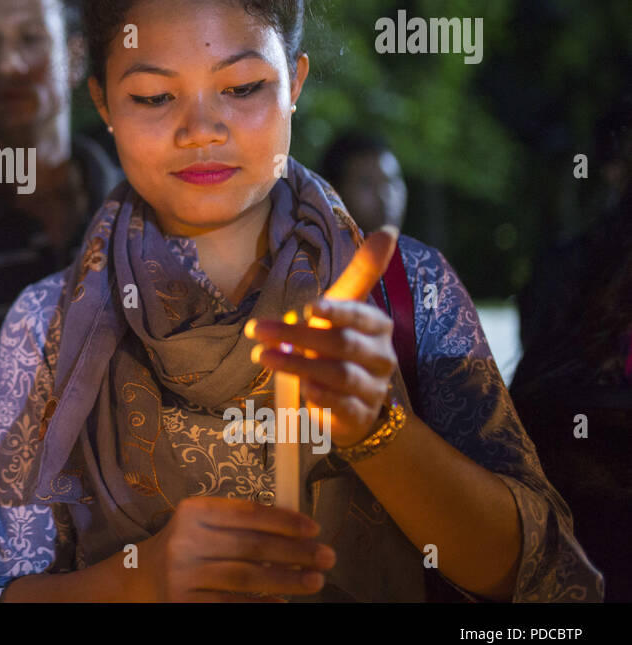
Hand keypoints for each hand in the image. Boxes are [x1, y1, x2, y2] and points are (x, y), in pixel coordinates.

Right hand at [139, 495, 334, 600]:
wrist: (142, 578)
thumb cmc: (188, 547)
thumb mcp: (205, 524)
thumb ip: (241, 523)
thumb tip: (297, 530)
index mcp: (194, 512)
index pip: (247, 513)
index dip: (284, 520)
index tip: (314, 528)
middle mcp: (186, 541)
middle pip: (250, 546)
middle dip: (295, 552)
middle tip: (327, 556)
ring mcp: (183, 575)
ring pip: (245, 578)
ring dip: (286, 580)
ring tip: (315, 581)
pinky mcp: (185, 603)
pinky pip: (231, 605)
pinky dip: (261, 605)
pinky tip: (283, 604)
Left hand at [245, 227, 399, 447]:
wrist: (357, 405)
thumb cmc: (342, 346)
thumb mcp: (348, 309)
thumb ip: (364, 272)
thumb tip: (389, 229)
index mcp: (377, 326)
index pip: (359, 316)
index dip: (336, 312)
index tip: (308, 308)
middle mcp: (380, 356)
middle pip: (341, 344)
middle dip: (296, 336)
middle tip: (256, 329)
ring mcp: (372, 388)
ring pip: (339, 375)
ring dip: (297, 365)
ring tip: (263, 357)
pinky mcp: (358, 415)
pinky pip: (342, 407)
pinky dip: (320, 397)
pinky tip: (299, 388)